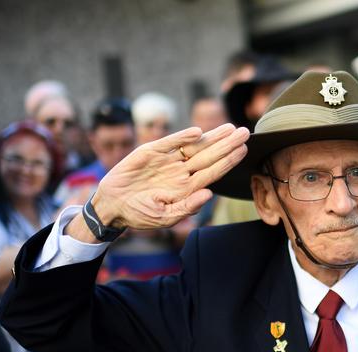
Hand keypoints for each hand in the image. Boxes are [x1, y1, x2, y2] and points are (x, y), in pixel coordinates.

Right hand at [91, 123, 248, 229]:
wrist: (113, 205)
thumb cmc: (140, 214)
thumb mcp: (165, 217)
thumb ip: (187, 208)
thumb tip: (209, 195)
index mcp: (188, 188)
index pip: (214, 172)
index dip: (229, 161)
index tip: (244, 150)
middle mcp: (181, 172)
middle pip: (209, 156)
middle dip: (227, 144)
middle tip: (245, 132)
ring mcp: (168, 161)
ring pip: (194, 146)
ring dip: (212, 137)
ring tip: (230, 128)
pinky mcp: (151, 152)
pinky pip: (170, 142)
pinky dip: (183, 137)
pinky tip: (198, 132)